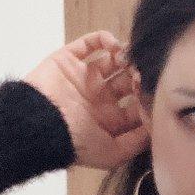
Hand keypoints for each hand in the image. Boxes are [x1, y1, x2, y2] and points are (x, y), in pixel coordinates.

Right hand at [23, 31, 149, 171]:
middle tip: (143, 73)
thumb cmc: (73, 144)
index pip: (137, 104)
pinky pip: (90, 43)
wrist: (38, 126)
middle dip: (139, 75)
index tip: (154, 93)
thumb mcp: (111, 154)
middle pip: (128, 80)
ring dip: (126, 57)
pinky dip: (105, 40)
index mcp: (108, 118)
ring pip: (113, 60)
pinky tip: (114, 47)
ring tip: (130, 59)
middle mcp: (98, 97)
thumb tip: (157, 126)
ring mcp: (83, 77)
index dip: (147, 97)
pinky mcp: (69, 60)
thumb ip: (136, 142)